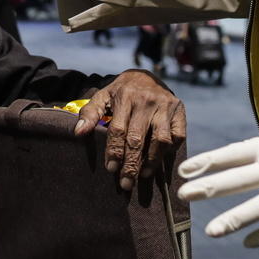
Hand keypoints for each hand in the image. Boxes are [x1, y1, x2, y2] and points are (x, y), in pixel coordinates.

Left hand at [74, 70, 186, 190]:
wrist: (147, 75)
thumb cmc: (121, 91)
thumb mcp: (103, 96)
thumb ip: (90, 113)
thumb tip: (78, 133)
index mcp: (125, 97)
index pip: (119, 130)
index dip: (114, 151)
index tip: (111, 169)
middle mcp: (147, 101)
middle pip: (138, 138)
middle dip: (131, 164)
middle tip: (126, 183)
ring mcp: (166, 106)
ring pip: (161, 140)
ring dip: (152, 161)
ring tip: (142, 175)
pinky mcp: (180, 111)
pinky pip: (178, 135)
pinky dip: (170, 150)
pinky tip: (159, 159)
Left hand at [177, 120, 258, 246]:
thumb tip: (232, 158)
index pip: (230, 154)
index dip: (206, 162)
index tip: (184, 169)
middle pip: (237, 180)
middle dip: (208, 188)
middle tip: (183, 195)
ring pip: (257, 209)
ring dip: (233, 220)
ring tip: (210, 231)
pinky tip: (245, 242)